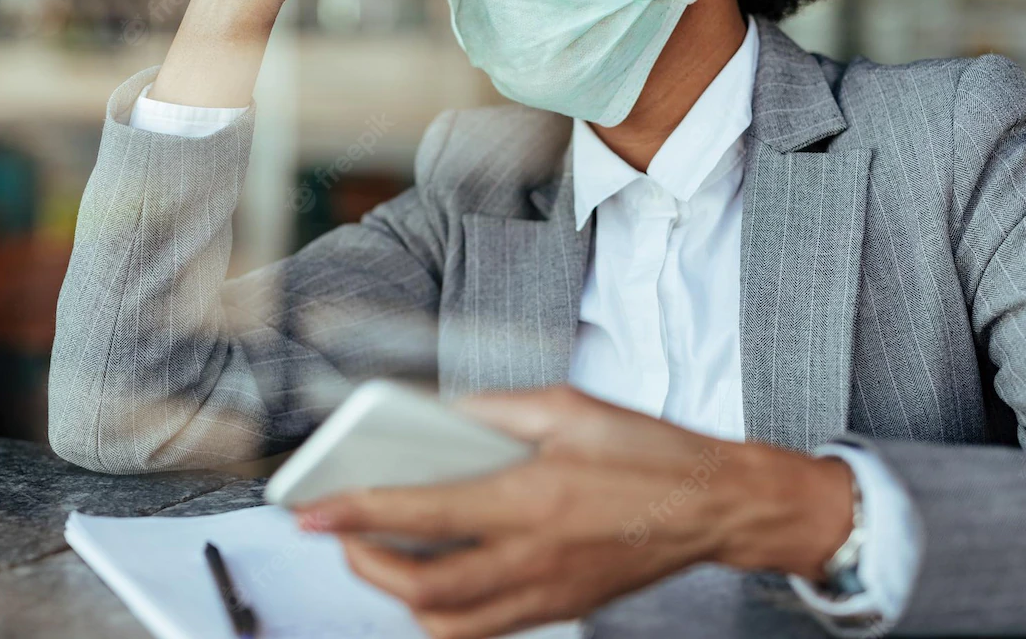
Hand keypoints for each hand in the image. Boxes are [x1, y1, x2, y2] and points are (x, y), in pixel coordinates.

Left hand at [296, 386, 853, 638]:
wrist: (713, 506)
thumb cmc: (646, 453)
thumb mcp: (568, 408)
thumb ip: (496, 410)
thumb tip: (441, 414)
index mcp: (531, 497)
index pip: (421, 513)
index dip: (356, 515)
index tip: (312, 512)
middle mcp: (533, 555)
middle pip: (422, 589)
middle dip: (364, 567)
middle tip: (343, 537)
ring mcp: (546, 592)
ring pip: (448, 624)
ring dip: (399, 597)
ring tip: (382, 557)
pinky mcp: (560, 608)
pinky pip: (484, 630)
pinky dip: (442, 612)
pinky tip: (436, 575)